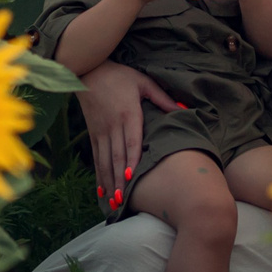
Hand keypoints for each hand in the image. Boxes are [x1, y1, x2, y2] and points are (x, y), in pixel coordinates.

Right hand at [78, 62, 173, 204]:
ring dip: (109, 181)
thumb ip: (162, 98)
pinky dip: (99, 174)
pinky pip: (97, 157)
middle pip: (117, 157)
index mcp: (128, 114)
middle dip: (119, 180)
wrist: (87, 70)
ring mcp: (101, 131)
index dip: (131, 161)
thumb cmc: (119, 75)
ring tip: (112, 201)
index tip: (131, 179)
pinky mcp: (93, 133)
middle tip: (122, 200)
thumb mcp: (143, 82)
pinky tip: (102, 189)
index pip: (131, 142)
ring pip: (105, 160)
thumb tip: (184, 109)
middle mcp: (113, 125)